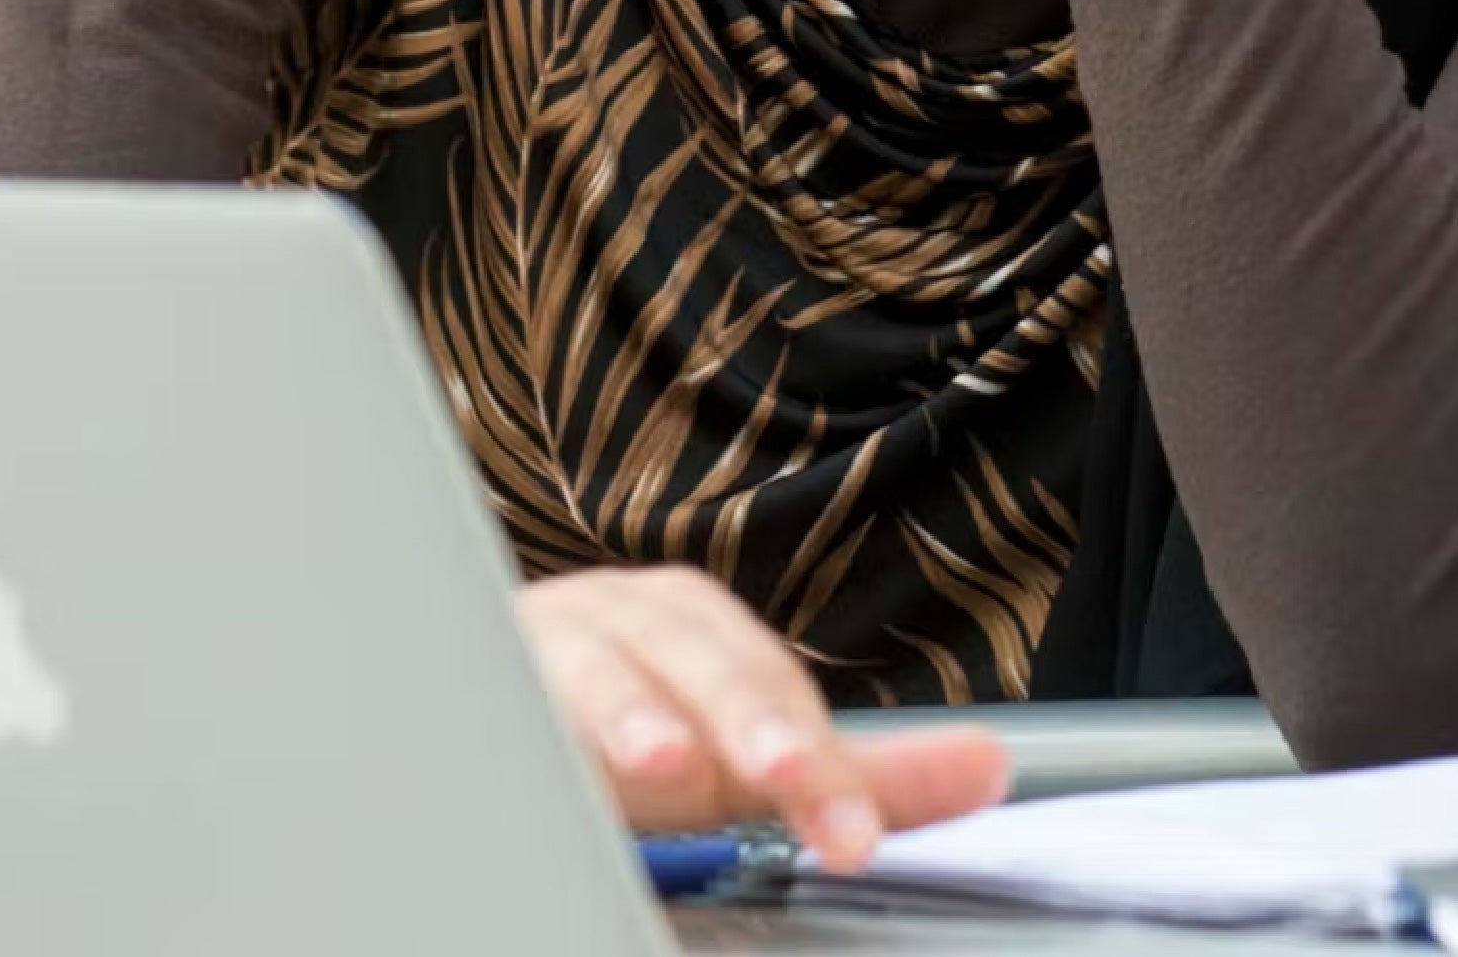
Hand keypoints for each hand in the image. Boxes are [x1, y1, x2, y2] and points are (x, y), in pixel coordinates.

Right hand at [516, 567, 1007, 872]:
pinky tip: (542, 766)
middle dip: (746, 722)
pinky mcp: (469, 673)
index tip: (850, 838)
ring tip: (668, 763)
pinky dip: (517, 720)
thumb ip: (858, 772)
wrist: (482, 704)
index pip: (776, 689)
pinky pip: (495, 687)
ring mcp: (544, 640)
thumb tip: (988, 771)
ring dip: (631, 710)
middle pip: (701, 662)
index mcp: (700, 629)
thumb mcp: (742, 757)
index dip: (818, 760)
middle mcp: (628, 619)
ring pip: (597, 662)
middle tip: (786, 774)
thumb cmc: (628, 726)